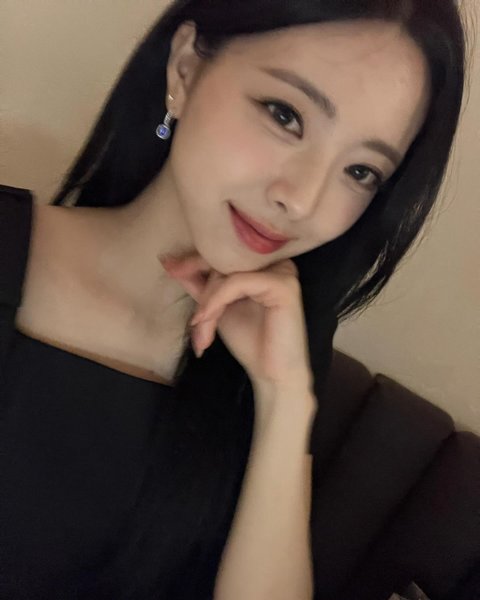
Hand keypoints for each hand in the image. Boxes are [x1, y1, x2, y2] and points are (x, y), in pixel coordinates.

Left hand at [159, 252, 313, 391]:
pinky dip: (217, 300)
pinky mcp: (283, 285)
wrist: (272, 374)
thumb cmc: (249, 341)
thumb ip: (199, 284)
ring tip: (201, 327)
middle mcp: (275, 261)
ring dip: (208, 301)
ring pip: (229, 272)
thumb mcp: (216, 307)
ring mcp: (282, 271)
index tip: (168, 266)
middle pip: (224, 260)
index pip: (223, 252)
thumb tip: (169, 260)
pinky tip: (208, 320)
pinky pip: (238, 282)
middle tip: (194, 320)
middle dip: (203, 292)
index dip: (194, 261)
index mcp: (263, 264)